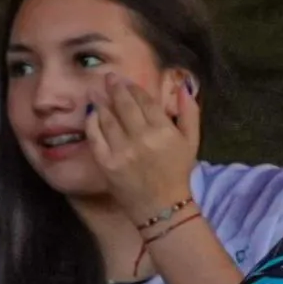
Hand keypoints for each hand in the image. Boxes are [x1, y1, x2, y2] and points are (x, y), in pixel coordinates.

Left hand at [83, 72, 201, 236]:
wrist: (161, 206)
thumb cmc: (177, 171)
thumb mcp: (191, 141)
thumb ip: (189, 113)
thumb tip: (184, 87)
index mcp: (164, 131)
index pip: (145, 102)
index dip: (133, 88)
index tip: (125, 80)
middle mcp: (142, 138)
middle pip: (125, 106)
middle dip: (115, 88)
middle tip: (107, 77)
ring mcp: (122, 151)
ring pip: (108, 119)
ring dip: (101, 102)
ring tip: (95, 90)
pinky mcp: (106, 164)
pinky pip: (95, 138)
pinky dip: (92, 123)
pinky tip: (91, 114)